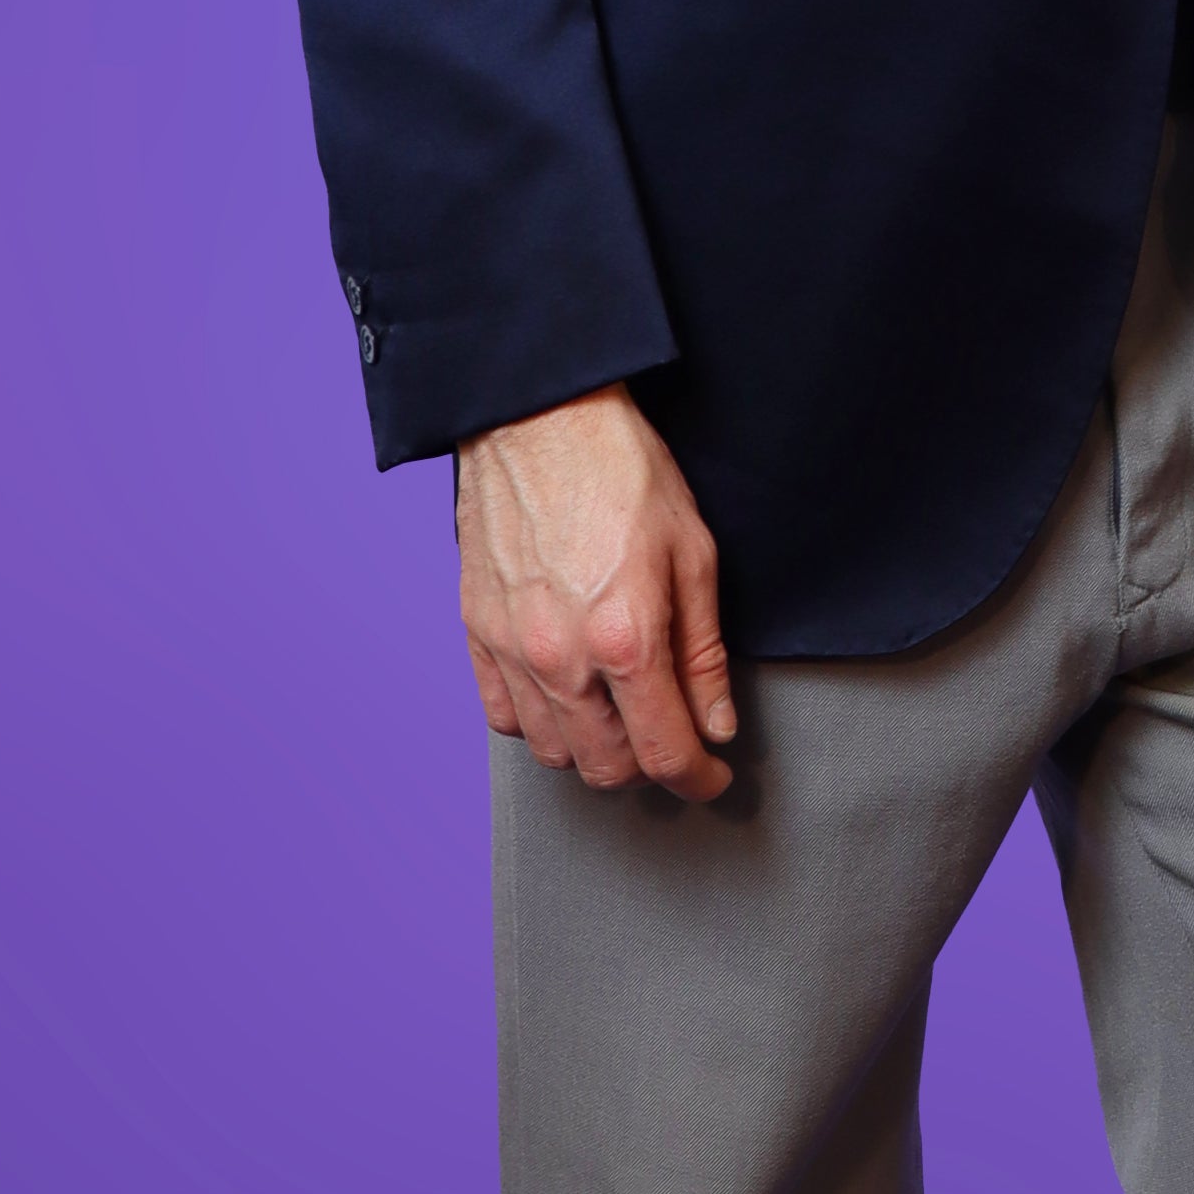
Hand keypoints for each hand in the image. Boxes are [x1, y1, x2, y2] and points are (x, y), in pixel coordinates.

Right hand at [456, 387, 736, 798]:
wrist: (540, 415)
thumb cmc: (622, 470)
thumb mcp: (693, 555)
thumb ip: (704, 654)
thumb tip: (716, 723)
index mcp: (625, 641)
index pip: (664, 754)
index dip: (698, 778)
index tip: (713, 776)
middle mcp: (561, 658)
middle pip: (606, 768)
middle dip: (649, 768)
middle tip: (673, 740)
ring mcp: (511, 649)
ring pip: (551, 752)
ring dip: (594, 752)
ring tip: (622, 720)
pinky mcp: (477, 630)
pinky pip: (501, 715)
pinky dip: (538, 724)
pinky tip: (566, 698)